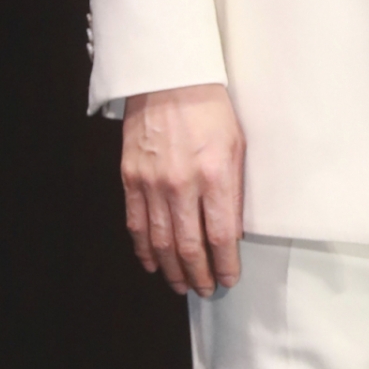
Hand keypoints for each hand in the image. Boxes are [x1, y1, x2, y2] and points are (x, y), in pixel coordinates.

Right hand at [121, 83, 245, 297]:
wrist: (169, 78)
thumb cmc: (210, 108)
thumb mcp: (237, 145)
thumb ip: (234, 190)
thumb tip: (230, 231)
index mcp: (215, 173)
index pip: (221, 236)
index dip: (225, 265)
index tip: (229, 278)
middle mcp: (183, 183)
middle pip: (189, 246)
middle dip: (199, 275)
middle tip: (206, 289)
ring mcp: (152, 182)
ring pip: (161, 242)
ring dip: (172, 270)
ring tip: (182, 285)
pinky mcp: (131, 178)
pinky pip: (136, 224)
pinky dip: (144, 249)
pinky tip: (153, 263)